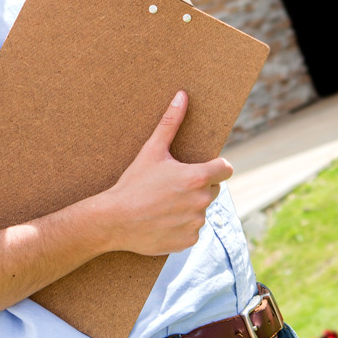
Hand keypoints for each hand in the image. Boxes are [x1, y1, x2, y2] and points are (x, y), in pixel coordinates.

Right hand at [95, 92, 233, 256]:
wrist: (112, 220)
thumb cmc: (132, 183)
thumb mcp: (152, 150)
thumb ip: (171, 122)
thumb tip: (182, 95)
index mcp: (197, 177)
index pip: (225, 169)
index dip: (215, 167)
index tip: (202, 168)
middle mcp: (201, 202)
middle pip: (212, 190)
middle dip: (198, 187)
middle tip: (172, 187)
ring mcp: (195, 223)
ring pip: (201, 211)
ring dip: (189, 207)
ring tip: (164, 204)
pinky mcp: (187, 242)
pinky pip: (192, 231)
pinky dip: (181, 227)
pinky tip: (162, 221)